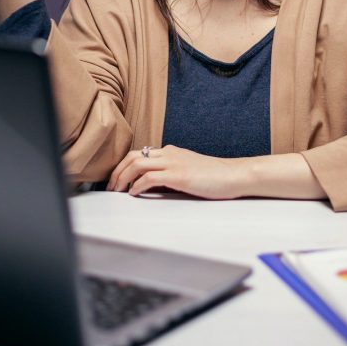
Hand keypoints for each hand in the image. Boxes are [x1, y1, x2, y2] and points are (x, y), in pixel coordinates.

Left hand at [106, 145, 246, 199]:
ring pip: (137, 164)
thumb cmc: (215, 176)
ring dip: (122, 178)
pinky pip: (149, 178)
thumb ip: (171, 173)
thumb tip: (152, 185)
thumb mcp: (189, 170)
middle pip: (133, 156)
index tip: (117, 179)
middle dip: (117, 171)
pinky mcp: (178, 175)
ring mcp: (174, 163)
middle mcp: (169, 153)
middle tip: (111, 186)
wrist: (235, 175)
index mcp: (171, 151)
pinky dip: (137, 185)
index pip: (140, 153)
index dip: (124, 165)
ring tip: (117, 190)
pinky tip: (134, 194)